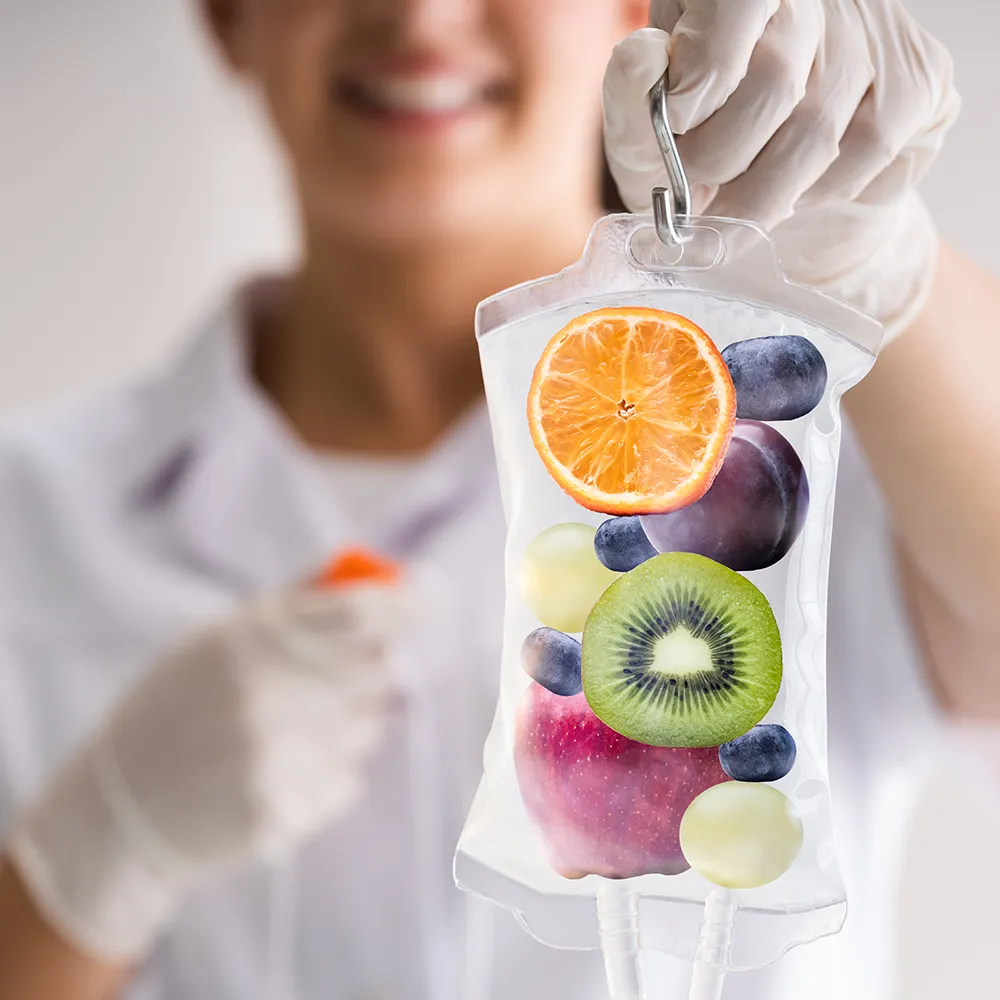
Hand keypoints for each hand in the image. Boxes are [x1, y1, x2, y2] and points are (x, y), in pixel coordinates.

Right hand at [7, 583, 408, 960]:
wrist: (119, 809)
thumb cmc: (175, 708)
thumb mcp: (217, 638)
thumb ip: (298, 607)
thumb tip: (384, 581)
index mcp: (247, 641)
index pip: (358, 614)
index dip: (405, 604)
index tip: (425, 599)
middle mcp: (266, 696)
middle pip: (379, 669)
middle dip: (377, 666)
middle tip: (341, 673)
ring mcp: (274, 759)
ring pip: (370, 727)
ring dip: (350, 722)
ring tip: (289, 729)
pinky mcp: (281, 813)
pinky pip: (348, 779)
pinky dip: (330, 771)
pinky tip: (279, 771)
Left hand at [603, 0, 959, 338]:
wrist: (790, 175)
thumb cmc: (706, 138)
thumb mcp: (651, 115)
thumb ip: (634, 98)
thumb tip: (644, 66)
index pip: (731, 10)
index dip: (692, 89)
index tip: (671, 130)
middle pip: (773, 85)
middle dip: (716, 162)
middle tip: (691, 194)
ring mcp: (881, 33)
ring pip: (818, 134)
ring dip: (760, 197)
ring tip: (731, 207)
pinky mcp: (921, 80)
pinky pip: (866, 157)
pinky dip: (816, 196)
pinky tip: (793, 190)